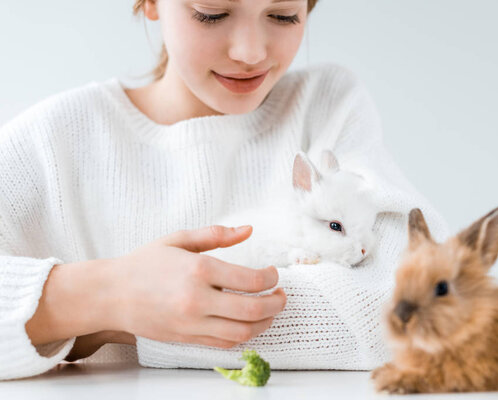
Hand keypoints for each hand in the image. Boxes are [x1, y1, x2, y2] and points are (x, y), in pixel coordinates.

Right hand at [107, 225, 286, 348]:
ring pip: (243, 332)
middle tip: (281, 295)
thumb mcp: (178, 239)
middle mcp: (197, 300)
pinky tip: (249, 323)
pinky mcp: (187, 339)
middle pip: (253, 310)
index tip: (273, 273)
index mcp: (199, 270)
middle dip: (277, 303)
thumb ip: (216, 234)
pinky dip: (244, 336)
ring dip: (265, 323)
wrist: (110, 294)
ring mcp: (192, 323)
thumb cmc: (144, 263)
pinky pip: (225, 344)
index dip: (272, 278)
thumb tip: (248, 229)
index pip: (251, 281)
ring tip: (270, 310)